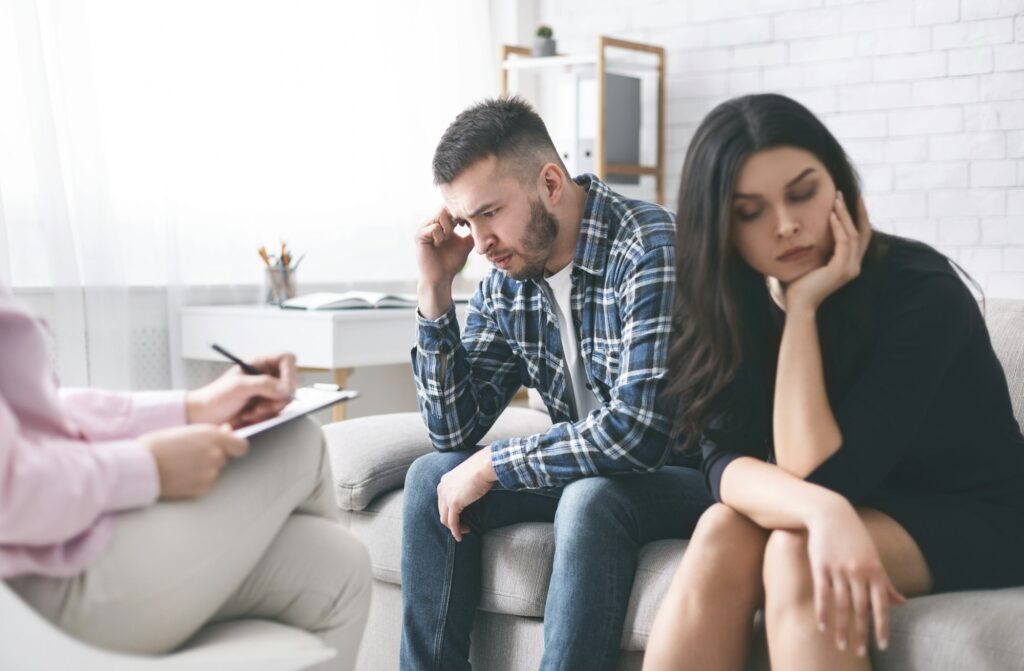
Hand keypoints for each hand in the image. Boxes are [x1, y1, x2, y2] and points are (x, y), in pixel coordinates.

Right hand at [141, 424, 248, 498]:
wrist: (141, 465)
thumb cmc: (159, 444)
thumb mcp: (188, 430)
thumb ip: (212, 432)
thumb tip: (228, 431)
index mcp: (213, 436)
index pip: (241, 446)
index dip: (234, 446)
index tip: (227, 446)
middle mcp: (216, 455)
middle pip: (224, 458)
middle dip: (213, 456)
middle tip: (191, 454)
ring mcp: (210, 473)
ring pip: (215, 471)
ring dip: (204, 468)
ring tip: (182, 464)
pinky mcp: (202, 488)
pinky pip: (206, 483)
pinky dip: (197, 480)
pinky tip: (181, 475)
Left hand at [186, 352, 296, 427]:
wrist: (204, 417)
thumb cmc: (215, 397)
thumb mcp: (239, 387)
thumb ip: (264, 385)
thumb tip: (286, 389)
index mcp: (259, 363)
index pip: (286, 360)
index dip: (290, 372)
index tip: (285, 388)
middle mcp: (266, 376)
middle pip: (290, 383)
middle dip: (278, 397)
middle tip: (263, 405)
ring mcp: (266, 392)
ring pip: (285, 400)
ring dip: (269, 409)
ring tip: (251, 412)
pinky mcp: (266, 407)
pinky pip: (278, 412)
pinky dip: (265, 417)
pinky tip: (249, 416)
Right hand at [415, 206, 474, 317]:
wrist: (440, 278)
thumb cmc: (451, 262)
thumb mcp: (466, 244)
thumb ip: (472, 232)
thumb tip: (484, 222)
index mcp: (440, 223)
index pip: (450, 207)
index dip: (462, 212)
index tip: (467, 224)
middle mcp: (430, 222)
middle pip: (445, 207)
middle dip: (457, 217)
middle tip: (461, 228)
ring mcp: (423, 228)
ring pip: (440, 215)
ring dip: (449, 226)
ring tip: (449, 238)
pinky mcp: (419, 236)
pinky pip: (434, 227)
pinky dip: (441, 235)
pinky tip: (441, 243)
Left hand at [436, 447, 497, 541]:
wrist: (485, 466)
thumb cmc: (482, 468)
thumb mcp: (468, 476)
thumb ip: (464, 485)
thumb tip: (471, 491)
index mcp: (445, 481)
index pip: (443, 501)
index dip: (450, 511)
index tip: (459, 516)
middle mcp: (442, 488)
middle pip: (442, 510)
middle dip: (451, 520)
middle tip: (462, 526)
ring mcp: (446, 496)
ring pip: (445, 518)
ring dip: (454, 528)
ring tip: (464, 531)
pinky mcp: (454, 503)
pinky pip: (452, 522)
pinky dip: (456, 531)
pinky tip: (460, 536)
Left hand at [784, 192, 872, 313]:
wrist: (798, 304)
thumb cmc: (800, 284)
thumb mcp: (813, 261)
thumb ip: (819, 247)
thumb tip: (810, 228)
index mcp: (849, 264)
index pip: (860, 237)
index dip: (859, 218)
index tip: (852, 200)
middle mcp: (854, 266)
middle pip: (863, 232)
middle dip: (856, 211)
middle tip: (848, 193)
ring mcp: (850, 268)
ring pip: (853, 234)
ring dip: (845, 215)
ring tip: (836, 199)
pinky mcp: (841, 269)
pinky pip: (843, 242)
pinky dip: (838, 227)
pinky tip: (831, 215)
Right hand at [806, 501, 905, 655]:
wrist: (831, 513)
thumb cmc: (854, 537)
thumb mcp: (874, 558)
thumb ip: (886, 582)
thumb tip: (902, 603)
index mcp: (875, 571)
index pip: (881, 606)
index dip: (882, 627)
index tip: (882, 646)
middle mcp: (859, 572)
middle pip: (860, 609)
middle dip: (861, 633)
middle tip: (858, 652)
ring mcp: (839, 569)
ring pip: (842, 605)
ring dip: (841, 628)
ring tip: (840, 645)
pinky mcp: (821, 566)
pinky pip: (823, 594)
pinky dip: (822, 612)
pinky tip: (822, 626)